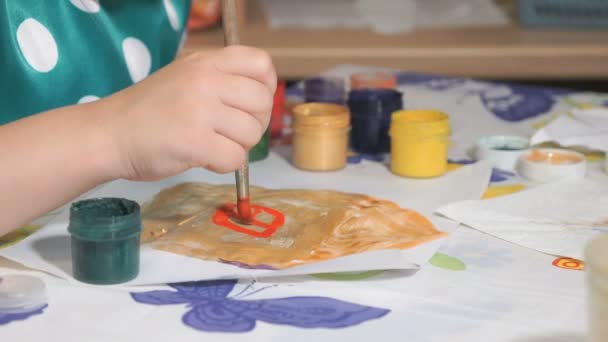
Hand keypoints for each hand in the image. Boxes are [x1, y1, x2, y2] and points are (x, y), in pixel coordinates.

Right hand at [100, 45, 275, 180]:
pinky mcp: (194, 142)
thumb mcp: (185, 77)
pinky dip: (223, 165)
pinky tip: (203, 158)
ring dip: (237, 147)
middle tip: (231, 133)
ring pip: (251, 134)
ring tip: (211, 145)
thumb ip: (221, 79)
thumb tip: (263, 99)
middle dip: (254, 124)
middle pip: (262, 102)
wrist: (108, 134)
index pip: (261, 64)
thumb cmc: (149, 110)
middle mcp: (205, 80)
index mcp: (205, 62)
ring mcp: (200, 110)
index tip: (250, 105)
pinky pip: (235, 159)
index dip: (265, 88)